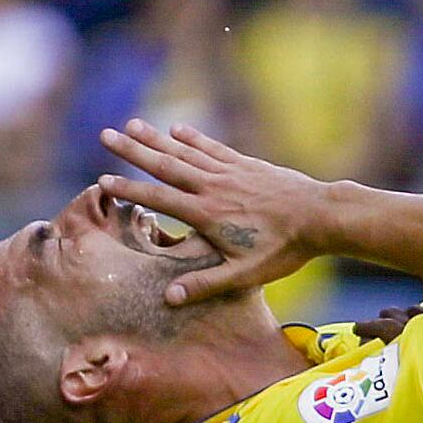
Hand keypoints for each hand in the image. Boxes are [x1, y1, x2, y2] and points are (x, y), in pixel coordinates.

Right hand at [97, 120, 332, 306]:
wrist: (320, 217)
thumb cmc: (284, 249)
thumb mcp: (245, 274)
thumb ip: (205, 284)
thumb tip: (169, 298)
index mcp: (206, 214)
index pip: (158, 200)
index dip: (129, 190)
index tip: (103, 181)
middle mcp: (212, 187)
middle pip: (164, 166)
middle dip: (132, 152)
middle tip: (104, 136)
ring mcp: (229, 172)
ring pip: (185, 152)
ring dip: (156, 138)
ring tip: (131, 125)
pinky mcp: (246, 164)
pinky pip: (213, 148)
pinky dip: (193, 138)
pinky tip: (177, 129)